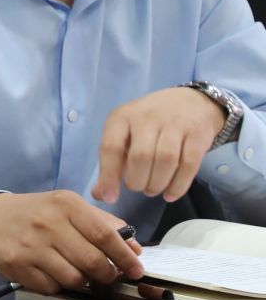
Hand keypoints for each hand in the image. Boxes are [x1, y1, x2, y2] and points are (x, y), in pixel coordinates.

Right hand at [0, 190, 143, 293]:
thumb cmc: (38, 214)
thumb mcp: (68, 207)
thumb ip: (103, 224)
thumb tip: (134, 249)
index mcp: (66, 205)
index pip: (105, 235)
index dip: (125, 257)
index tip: (137, 271)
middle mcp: (47, 224)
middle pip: (92, 262)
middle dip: (107, 274)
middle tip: (108, 275)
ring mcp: (30, 246)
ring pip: (73, 279)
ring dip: (81, 281)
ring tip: (76, 271)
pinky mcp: (16, 265)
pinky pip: (51, 287)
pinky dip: (57, 285)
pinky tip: (51, 273)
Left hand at [91, 86, 226, 203]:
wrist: (190, 102)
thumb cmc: (149, 124)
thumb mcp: (125, 134)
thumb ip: (112, 163)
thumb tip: (100, 195)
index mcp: (122, 117)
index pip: (111, 148)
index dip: (109, 176)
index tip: (110, 197)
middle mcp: (148, 117)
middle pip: (141, 156)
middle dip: (138, 181)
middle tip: (139, 188)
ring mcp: (175, 124)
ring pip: (166, 160)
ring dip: (157, 183)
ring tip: (153, 190)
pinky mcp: (198, 134)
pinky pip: (189, 165)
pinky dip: (179, 184)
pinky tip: (171, 194)